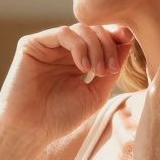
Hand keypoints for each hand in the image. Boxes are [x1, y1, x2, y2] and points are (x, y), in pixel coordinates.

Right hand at [0, 22, 134, 141]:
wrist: (31, 130)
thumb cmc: (60, 118)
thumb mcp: (95, 94)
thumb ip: (111, 70)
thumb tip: (127, 42)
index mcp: (77, 60)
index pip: (100, 38)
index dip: (116, 37)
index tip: (128, 42)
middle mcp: (62, 50)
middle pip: (93, 30)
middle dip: (108, 44)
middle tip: (109, 69)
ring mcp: (47, 46)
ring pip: (80, 28)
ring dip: (95, 46)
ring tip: (96, 70)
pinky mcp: (32, 44)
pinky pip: (62, 32)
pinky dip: (78, 46)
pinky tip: (82, 66)